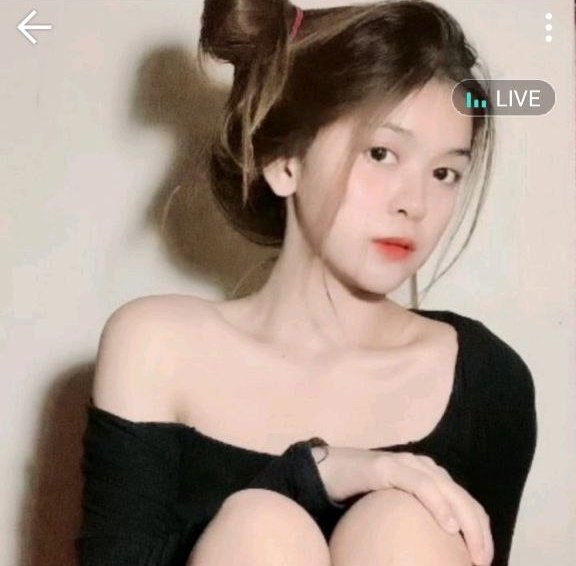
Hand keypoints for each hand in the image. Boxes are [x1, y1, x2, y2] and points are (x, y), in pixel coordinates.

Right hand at [316, 447, 492, 565]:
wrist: (324, 473)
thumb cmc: (359, 496)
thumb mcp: (394, 512)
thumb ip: (415, 522)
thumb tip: (433, 556)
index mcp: (427, 475)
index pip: (464, 501)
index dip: (480, 529)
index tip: (483, 559)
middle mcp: (421, 466)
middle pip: (462, 497)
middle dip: (479, 531)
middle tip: (483, 562)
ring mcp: (405, 464)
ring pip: (448, 490)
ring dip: (467, 521)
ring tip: (473, 550)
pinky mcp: (386, 467)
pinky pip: (420, 485)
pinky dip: (438, 505)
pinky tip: (448, 526)